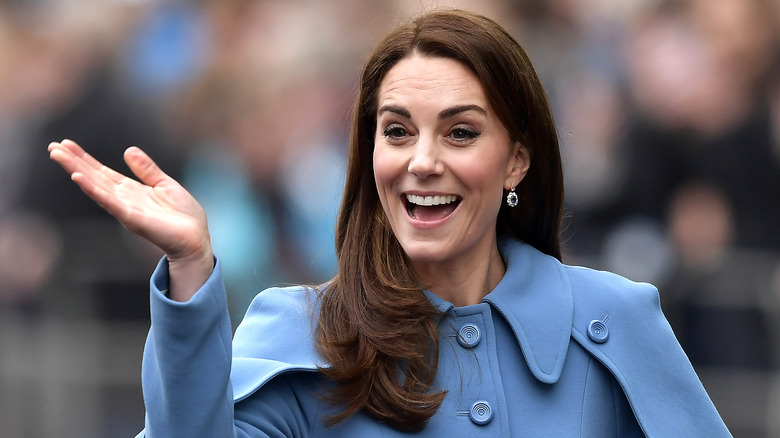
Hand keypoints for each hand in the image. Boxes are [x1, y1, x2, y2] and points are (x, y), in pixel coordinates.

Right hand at [49, 139, 212, 300]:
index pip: (103, 172)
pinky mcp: (132, 218)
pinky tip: (78, 178)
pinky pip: (110, 202)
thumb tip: (128, 150)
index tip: (66, 144)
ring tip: (59, 157)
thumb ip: (147, 170)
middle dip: (73, 162)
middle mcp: (124, 199)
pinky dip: (94, 190)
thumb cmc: (183, 216)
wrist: (196, 239)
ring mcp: (126, 209)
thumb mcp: (166, 185)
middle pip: (94, 177)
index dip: (85, 158)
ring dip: (77, 171)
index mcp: (131, 190)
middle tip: (52, 146)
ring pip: (96, 187)